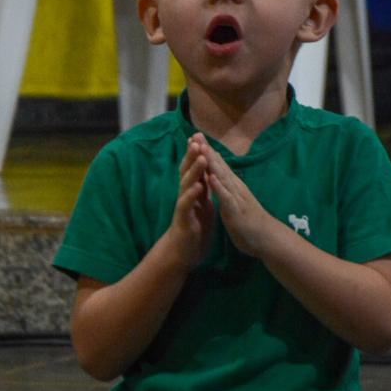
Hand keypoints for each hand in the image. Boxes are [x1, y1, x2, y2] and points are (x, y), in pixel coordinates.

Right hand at [167, 134, 214, 268]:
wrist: (183, 253)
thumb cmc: (194, 228)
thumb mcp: (202, 205)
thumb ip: (203, 190)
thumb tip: (207, 175)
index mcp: (193, 192)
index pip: (194, 169)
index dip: (196, 153)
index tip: (200, 137)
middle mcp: (186, 195)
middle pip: (188, 171)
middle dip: (192, 155)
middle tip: (196, 139)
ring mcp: (183, 206)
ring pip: (187, 184)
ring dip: (194, 171)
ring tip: (200, 157)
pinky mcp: (183, 219)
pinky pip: (186, 205)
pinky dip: (192, 195)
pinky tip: (198, 186)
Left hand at [204, 143, 274, 256]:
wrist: (266, 237)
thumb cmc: (250, 221)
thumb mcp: (236, 200)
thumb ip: (228, 186)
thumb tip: (219, 173)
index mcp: (233, 186)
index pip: (218, 165)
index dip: (207, 151)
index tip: (195, 137)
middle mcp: (235, 187)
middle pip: (219, 166)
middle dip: (206, 151)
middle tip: (196, 134)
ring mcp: (236, 198)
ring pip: (222, 177)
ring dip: (211, 163)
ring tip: (202, 149)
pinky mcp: (236, 210)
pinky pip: (226, 197)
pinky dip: (218, 187)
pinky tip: (211, 177)